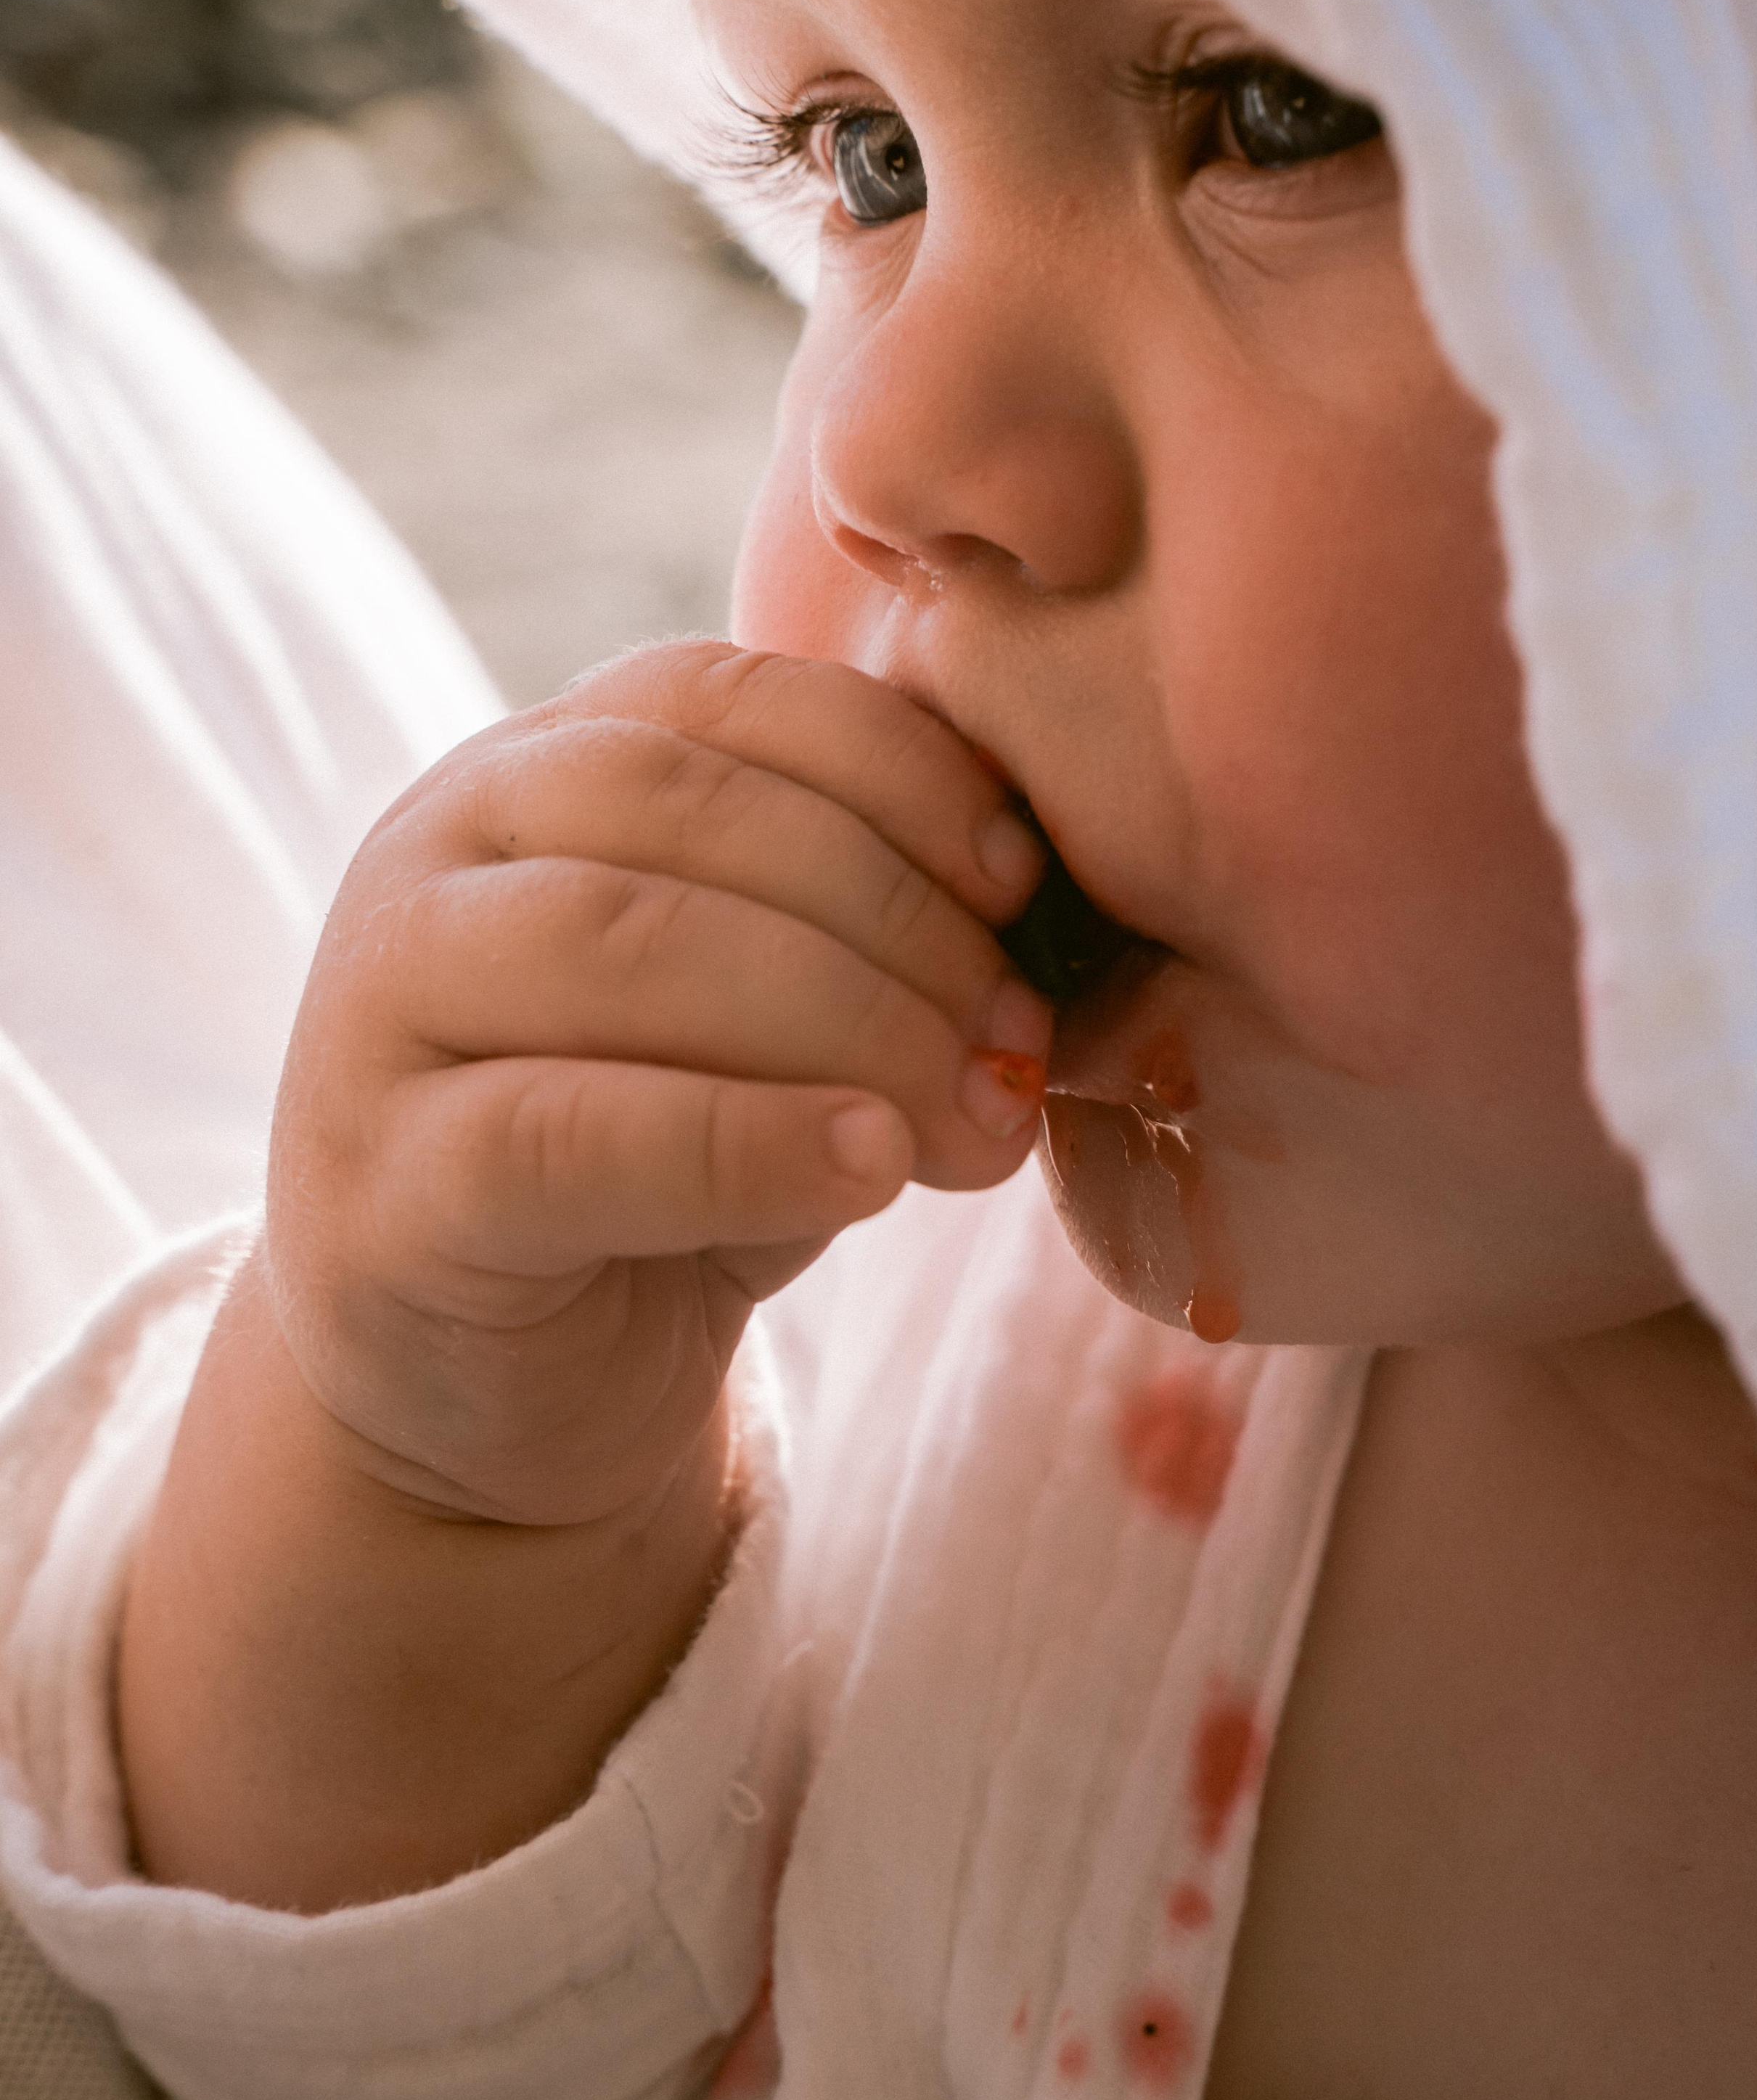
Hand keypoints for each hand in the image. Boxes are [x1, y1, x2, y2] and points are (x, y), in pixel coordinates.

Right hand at [262, 641, 1050, 1531]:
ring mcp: (381, 1015)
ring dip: (840, 1019)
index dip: (893, 767)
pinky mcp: (385, 1189)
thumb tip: (1032, 957)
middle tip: (1016, 1043)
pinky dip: (743, 1142)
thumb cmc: (668, 1190)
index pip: (717, 696)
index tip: (1020, 879)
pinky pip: (566, 1134)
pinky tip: (869, 1169)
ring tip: (969, 1117)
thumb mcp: (782, 1038)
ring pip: (619, 943)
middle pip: (677, 806)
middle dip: (888, 912)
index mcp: (533, 777)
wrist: (504, 1403)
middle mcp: (429, 855)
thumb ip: (868, 952)